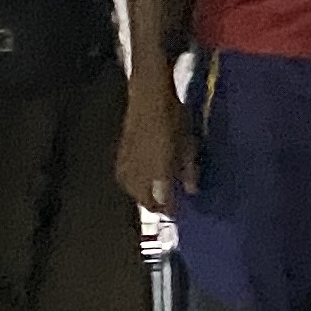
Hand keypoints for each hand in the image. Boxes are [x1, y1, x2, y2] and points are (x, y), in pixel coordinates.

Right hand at [115, 80, 196, 212]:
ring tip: (155, 197)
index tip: (178, 213)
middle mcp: (139, 171)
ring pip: (133, 192)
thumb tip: (191, 190)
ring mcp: (126, 165)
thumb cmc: (173, 117)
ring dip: (143, 198)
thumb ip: (188, 170)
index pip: (163, 200)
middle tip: (168, 207)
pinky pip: (124, 181)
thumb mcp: (188, 144)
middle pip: (144, 200)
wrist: (148, 97)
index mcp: (158, 169)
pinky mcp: (119, 158)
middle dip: (157, 206)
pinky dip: (133, 187)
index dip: (171, 210)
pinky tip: (140, 184)